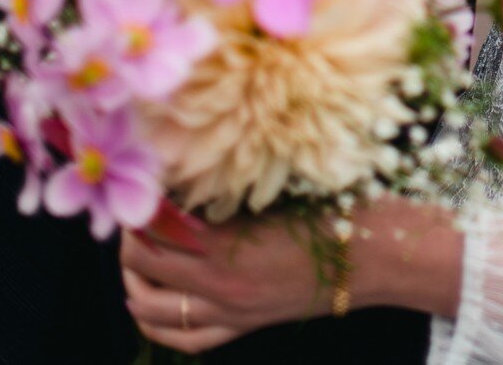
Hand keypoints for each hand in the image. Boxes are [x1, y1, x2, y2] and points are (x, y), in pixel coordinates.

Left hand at [122, 199, 465, 344]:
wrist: (374, 256)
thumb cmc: (337, 207)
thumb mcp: (284, 185)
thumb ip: (236, 183)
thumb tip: (195, 164)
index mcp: (231, 241)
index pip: (160, 225)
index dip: (141, 203)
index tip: (138, 181)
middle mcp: (221, 281)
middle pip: (147, 263)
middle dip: (128, 237)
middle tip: (131, 212)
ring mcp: (230, 309)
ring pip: (154, 308)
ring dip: (133, 281)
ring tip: (132, 256)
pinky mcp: (243, 325)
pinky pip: (184, 337)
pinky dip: (158, 322)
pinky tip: (151, 304)